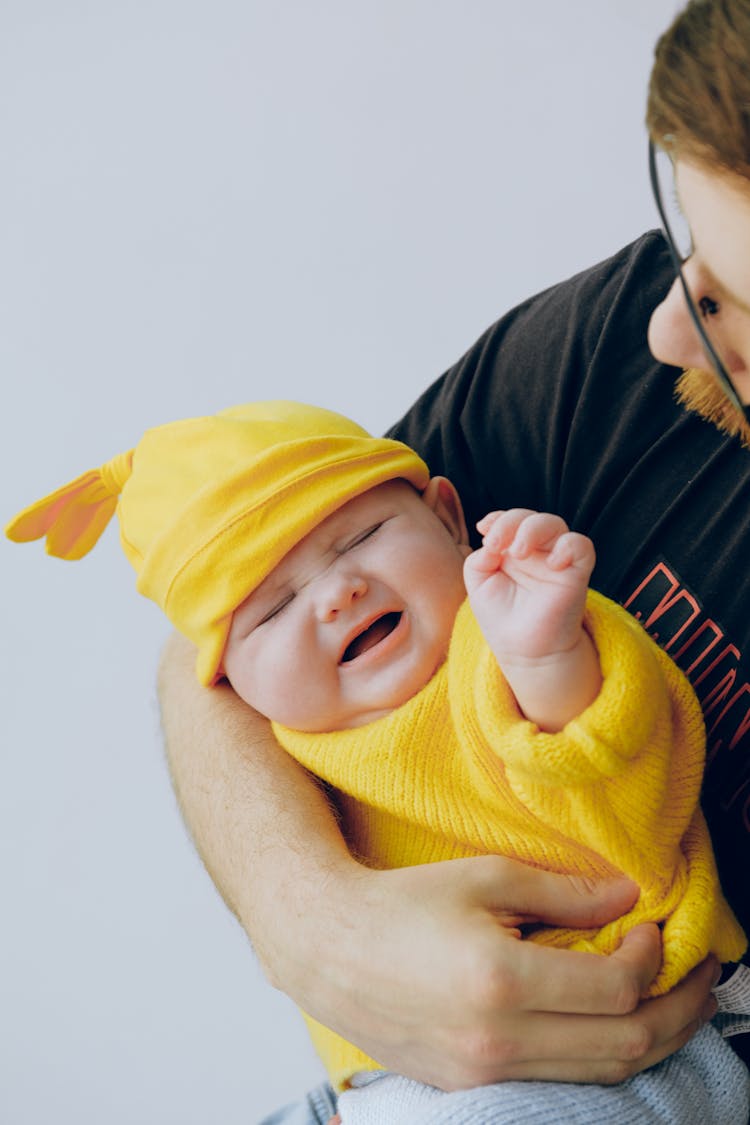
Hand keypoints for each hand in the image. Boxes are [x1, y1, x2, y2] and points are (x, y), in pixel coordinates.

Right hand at [295, 855, 716, 1089]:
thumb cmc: (399, 904)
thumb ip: (562, 891)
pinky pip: (560, 1082)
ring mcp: (484, 1074)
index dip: (652, 957)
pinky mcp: (472, 1086)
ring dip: (649, 1039)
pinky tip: (612, 1025)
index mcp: (500, 982)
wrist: (327, 947)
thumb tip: (626, 897)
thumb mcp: (483, 878)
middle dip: (676, 1010)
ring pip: (598, 1073)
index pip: (615, 987)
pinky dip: (599, 1056)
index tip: (654, 926)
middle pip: (623, 1044)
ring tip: (672, 1004)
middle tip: (698, 975)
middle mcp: (497, 1041)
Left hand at [464, 509, 595, 662]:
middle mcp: (536, 551)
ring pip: (554, 524)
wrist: (523, 651)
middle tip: (497, 544)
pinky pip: (582, 545)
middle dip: (510, 522)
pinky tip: (552, 563)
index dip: (498, 518)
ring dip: (533, 529)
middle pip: (530, 517)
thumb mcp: (478, 584)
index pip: (510, 520)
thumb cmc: (501, 617)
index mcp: (513, 549)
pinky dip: (568, 546)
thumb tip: (491, 545)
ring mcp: (556, 560)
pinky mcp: (576, 573)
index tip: (484, 528)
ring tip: (519, 552)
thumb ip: (478, 559)